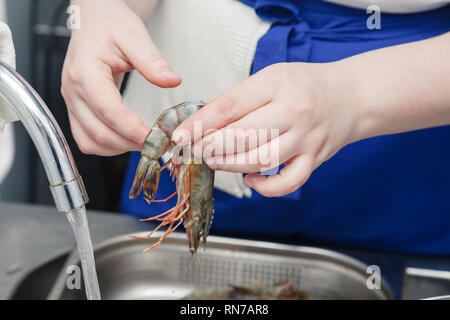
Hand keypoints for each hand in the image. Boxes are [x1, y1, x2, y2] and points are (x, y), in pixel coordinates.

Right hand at [61, 0, 180, 155]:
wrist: (94, 20)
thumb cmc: (109, 24)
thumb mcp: (134, 35)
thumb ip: (152, 60)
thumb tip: (171, 81)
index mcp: (85, 72)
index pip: (108, 110)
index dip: (132, 129)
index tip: (156, 138)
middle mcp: (73, 90)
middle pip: (99, 132)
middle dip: (130, 143)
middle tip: (158, 144)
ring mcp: (72, 102)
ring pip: (90, 141)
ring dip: (118, 148)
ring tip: (145, 143)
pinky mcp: (76, 109)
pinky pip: (86, 139)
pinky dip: (107, 146)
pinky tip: (126, 140)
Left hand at [173, 62, 357, 196]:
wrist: (350, 97)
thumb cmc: (303, 85)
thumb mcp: (271, 78)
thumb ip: (240, 100)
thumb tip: (203, 125)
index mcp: (277, 84)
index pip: (230, 106)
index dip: (200, 123)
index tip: (180, 135)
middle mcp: (294, 111)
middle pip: (244, 136)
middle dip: (212, 147)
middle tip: (197, 150)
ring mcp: (307, 138)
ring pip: (262, 160)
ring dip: (231, 166)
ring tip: (214, 161)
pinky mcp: (315, 159)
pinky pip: (289, 182)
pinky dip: (266, 187)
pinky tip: (250, 179)